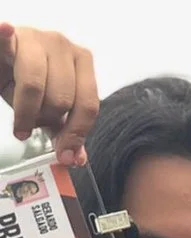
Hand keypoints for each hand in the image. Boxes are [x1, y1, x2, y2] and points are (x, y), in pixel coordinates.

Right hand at [0, 23, 97, 163]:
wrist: (4, 58)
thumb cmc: (29, 81)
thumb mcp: (51, 107)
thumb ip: (66, 131)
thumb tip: (76, 159)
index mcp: (82, 62)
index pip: (88, 106)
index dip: (76, 134)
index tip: (63, 155)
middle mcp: (63, 46)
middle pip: (62, 99)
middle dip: (46, 120)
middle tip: (33, 124)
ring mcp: (35, 37)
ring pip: (36, 85)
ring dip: (26, 110)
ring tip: (20, 120)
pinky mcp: (9, 35)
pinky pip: (6, 38)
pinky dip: (4, 36)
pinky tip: (5, 31)